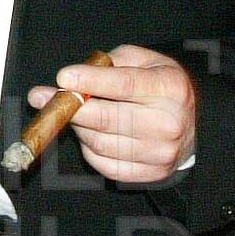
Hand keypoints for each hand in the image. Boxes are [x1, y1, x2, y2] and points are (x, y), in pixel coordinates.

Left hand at [30, 44, 196, 184]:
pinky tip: (89, 134)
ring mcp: (161, 152)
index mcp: (170, 88)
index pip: (124, 85)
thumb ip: (113, 63)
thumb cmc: (161, 88)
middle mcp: (168, 122)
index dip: (90, 81)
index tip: (63, 77)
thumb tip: (77, 76)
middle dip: (69, 106)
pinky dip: (89, 149)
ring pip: (100, 142)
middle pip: (107, 118)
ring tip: (73, 113)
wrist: (193, 123)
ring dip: (78, 127)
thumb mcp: (145, 61)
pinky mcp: (151, 173)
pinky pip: (105, 164)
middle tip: (41, 97)